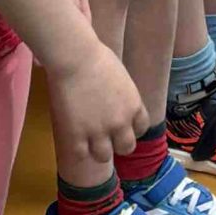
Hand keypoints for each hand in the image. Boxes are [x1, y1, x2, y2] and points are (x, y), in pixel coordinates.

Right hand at [49, 37, 148, 176]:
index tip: (122, 126)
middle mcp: (120, 123)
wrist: (75, 58)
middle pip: (126, 148)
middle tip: (106, 137)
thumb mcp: (121, 77)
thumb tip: (117, 100)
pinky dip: (78, 149)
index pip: (141, 129)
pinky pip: (80, 154)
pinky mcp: (77, 134)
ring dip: (97, 150)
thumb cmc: (96, 57)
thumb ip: (123, 95)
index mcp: (134, 106)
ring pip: (104, 156)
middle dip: (117, 144)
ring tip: (88, 142)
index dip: (131, 129)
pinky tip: (74, 139)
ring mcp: (99, 131)